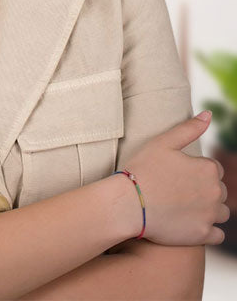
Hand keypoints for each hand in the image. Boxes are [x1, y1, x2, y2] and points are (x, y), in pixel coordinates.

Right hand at [122, 111, 229, 245]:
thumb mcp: (162, 142)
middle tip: (176, 190)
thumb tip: (209, 114)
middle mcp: (216, 192)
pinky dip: (207, 229)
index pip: (213, 168)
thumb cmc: (142, 169)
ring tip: (183, 206)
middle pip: (219, 190)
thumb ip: (189, 128)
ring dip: (209, 209)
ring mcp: (210, 215)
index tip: (176, 173)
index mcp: (208, 168)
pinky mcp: (203, 235)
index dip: (194, 170)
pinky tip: (189, 223)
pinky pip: (217, 234)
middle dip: (203, 190)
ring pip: (221, 212)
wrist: (128, 203)